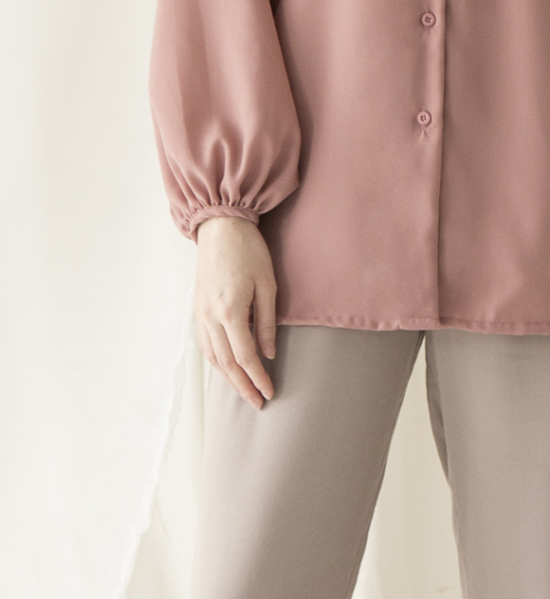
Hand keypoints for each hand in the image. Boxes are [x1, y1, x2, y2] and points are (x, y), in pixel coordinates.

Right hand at [194, 215, 276, 409]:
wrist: (220, 227)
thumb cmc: (249, 251)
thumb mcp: (267, 283)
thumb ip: (267, 321)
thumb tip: (269, 353)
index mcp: (231, 311)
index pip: (245, 357)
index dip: (258, 378)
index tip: (270, 392)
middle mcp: (211, 317)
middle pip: (227, 363)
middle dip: (242, 386)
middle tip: (258, 403)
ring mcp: (200, 314)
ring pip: (213, 357)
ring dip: (228, 378)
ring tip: (244, 391)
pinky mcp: (197, 308)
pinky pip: (205, 344)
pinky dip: (216, 361)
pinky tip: (226, 368)